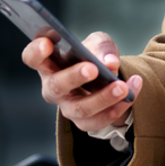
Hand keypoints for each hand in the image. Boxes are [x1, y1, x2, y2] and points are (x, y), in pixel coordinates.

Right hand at [21, 30, 139, 136]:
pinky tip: (131, 94)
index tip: (48, 43)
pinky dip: (117, 108)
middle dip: (74, 77)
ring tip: (122, 86)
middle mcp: (53, 87)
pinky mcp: (85, 122)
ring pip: (80, 109)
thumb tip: (109, 62)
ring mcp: (67, 107)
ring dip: (103, 98)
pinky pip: (99, 121)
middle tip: (93, 68)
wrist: (108, 79)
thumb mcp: (98, 43)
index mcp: (49, 63)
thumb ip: (101, 47)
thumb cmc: (94, 56)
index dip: (36, 51)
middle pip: (56, 86)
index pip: (32, 58)